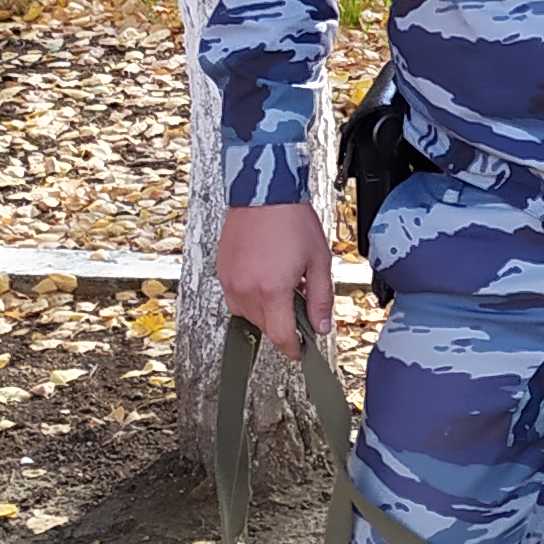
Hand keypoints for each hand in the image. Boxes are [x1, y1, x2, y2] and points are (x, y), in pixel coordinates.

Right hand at [219, 201, 335, 351]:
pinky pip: (235, 298)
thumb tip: (321, 326)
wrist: (263, 192)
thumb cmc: (291, 220)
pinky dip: (251, 297)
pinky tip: (266, 278)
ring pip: (248, 315)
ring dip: (266, 311)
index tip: (301, 351)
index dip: (294, 348)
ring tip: (282, 285)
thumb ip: (321, 298)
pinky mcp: (221, 272)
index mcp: (272, 290)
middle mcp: (246, 289)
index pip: (281, 336)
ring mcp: (230, 281)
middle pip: (264, 327)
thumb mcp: (319, 261)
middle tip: (300, 304)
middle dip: (283, 324)